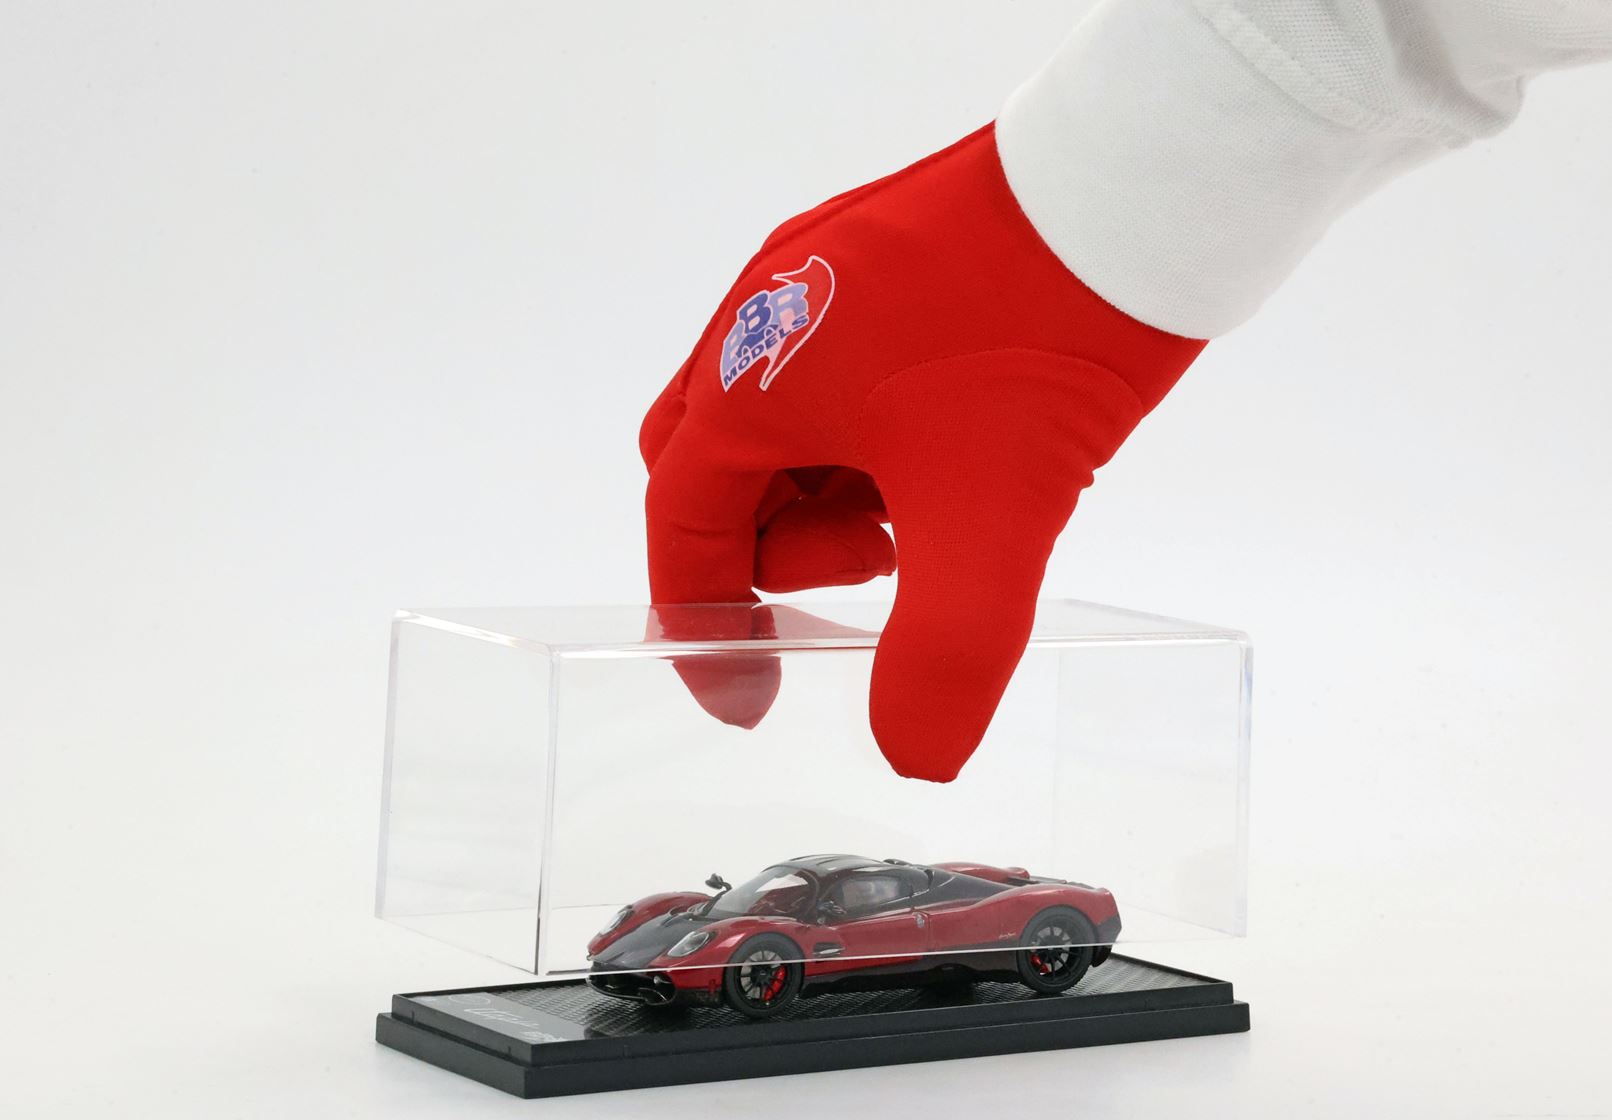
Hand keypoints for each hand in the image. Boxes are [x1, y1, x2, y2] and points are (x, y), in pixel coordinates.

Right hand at [641, 124, 1204, 781]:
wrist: (1134, 187)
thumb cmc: (1034, 332)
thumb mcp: (987, 518)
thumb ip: (943, 655)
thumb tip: (914, 757)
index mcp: (750, 379)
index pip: (683, 525)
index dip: (705, 623)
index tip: (748, 697)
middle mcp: (761, 316)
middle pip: (715, 471)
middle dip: (776, 547)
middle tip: (873, 571)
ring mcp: (818, 276)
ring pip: (781, 422)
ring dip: (830, 494)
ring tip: (928, 512)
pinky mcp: (878, 259)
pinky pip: (835, 372)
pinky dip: (867, 438)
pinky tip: (949, 452)